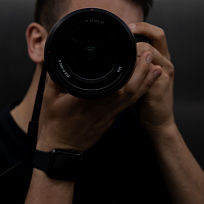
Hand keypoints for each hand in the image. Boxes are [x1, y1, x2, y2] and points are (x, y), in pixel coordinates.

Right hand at [36, 47, 160, 151]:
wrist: (60, 148)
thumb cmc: (54, 122)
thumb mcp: (49, 95)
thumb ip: (56, 76)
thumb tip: (58, 57)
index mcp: (85, 100)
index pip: (111, 85)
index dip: (127, 72)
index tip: (134, 55)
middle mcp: (100, 108)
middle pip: (128, 90)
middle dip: (142, 72)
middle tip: (149, 55)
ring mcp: (108, 116)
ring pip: (131, 98)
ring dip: (145, 82)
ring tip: (155, 68)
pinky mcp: (110, 120)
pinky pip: (128, 104)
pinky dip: (139, 92)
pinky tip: (145, 83)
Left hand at [129, 22, 174, 134]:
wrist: (159, 120)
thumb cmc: (147, 97)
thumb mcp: (142, 75)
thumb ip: (135, 61)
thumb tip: (118, 50)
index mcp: (161, 57)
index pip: (156, 33)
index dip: (142, 26)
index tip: (127, 26)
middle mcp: (166, 62)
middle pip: (156, 36)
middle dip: (139, 32)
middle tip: (123, 35)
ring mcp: (165, 72)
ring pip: (149, 51)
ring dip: (133, 50)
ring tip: (121, 55)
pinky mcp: (159, 85)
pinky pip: (145, 70)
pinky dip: (133, 67)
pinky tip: (123, 70)